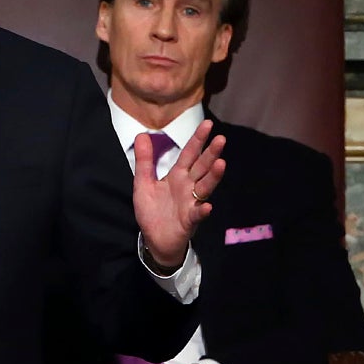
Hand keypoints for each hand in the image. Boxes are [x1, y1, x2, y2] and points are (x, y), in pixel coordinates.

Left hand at [133, 120, 224, 266]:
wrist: (154, 239)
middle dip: (211, 154)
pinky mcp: (189, 220)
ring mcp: (191, 203)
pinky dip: (202, 210)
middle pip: (201, 167)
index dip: (198, 140)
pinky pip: (197, 214)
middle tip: (221, 138)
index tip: (208, 124)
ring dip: (213, 177)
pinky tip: (207, 206)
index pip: (189, 154)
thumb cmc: (152, 211)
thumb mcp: (143, 183)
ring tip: (221, 164)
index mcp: (177, 176)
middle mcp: (188, 187)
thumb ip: (145, 160)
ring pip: (204, 187)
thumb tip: (142, 134)